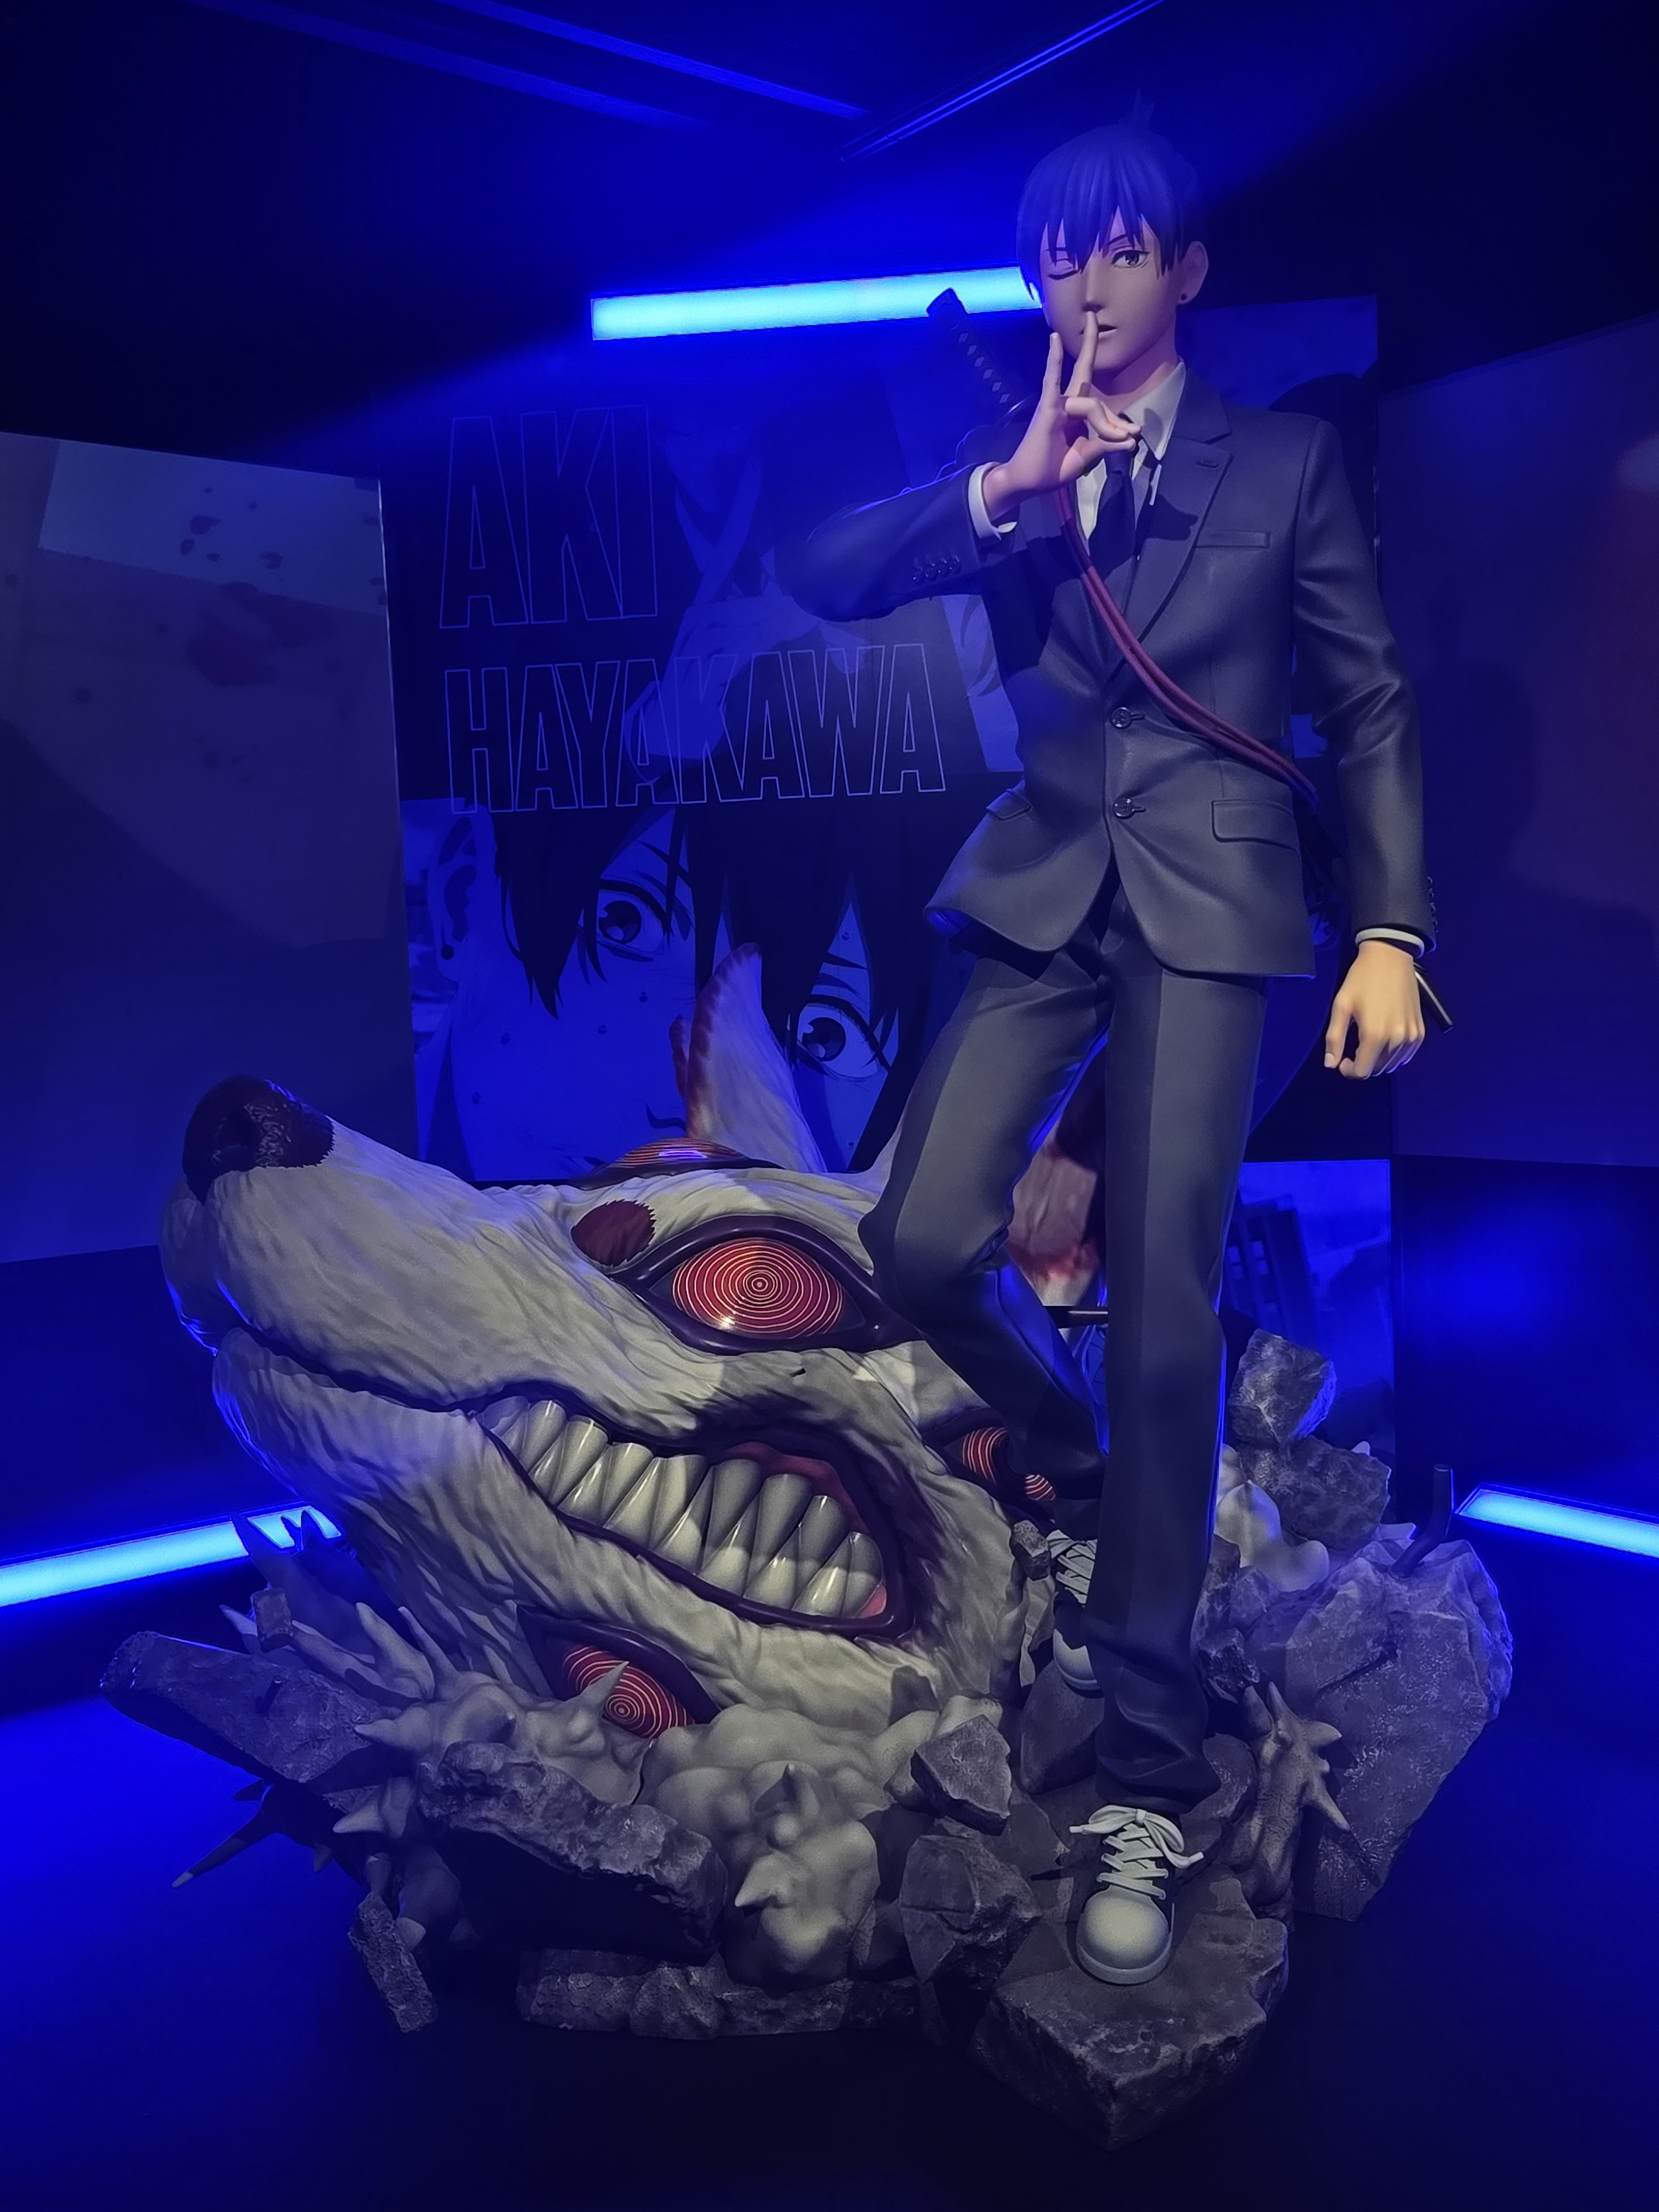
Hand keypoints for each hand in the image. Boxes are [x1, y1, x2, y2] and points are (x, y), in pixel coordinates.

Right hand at [980, 313, 1140, 522]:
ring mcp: (1056, 404)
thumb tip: (1131, 440)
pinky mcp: (1047, 409)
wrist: (1028, 483)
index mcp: (1076, 413)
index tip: (1133, 438)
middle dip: (1090, 341)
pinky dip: (1053, 360)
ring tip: (1121, 437)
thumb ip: (1106, 445)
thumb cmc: (1052, 469)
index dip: (1119, 421)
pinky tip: (1054, 338)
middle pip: (1084, 368)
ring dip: (1109, 423)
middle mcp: (1066, 402)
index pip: (1101, 405)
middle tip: (1093, 314)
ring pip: (1091, 404)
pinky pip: (1052, 381)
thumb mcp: (1087, 457)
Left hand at [1324, 942, 1425, 1078]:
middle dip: (1362, 1063)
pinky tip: (1384, 1038)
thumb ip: (1334, 1038)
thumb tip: (1330, 1063)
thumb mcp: (1341, 1006)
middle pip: (1377, 1069)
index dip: (1348, 1070)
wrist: (1390, 957)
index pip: (1362, 1072)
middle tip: (1353, 1047)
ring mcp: (1411, 1036)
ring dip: (1378, 1059)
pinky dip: (1394, 1053)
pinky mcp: (1419, 1031)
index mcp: (1374, 1034)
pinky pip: (1406, 1055)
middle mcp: (1396, 1039)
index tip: (1343, 1060)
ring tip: (1368, 1039)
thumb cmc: (1363, 979)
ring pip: (1392, 1064)